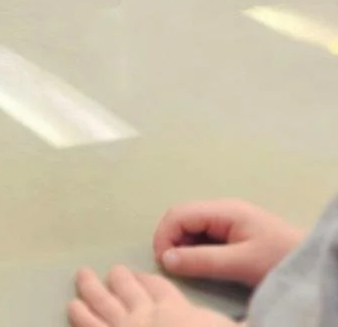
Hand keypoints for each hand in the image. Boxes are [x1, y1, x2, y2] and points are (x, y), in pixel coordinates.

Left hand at [68, 266, 234, 326]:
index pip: (158, 288)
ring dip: (90, 289)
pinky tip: (72, 307)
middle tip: (111, 270)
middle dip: (118, 278)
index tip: (141, 276)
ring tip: (82, 279)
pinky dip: (80, 315)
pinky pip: (89, 325)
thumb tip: (253, 320)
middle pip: (126, 288)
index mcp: (175, 309)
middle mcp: (144, 314)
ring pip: (100, 302)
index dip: (149, 281)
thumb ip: (241, 321)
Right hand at [152, 198, 303, 287]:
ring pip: (191, 227)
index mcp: (224, 210)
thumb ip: (203, 260)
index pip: (178, 214)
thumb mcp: (242, 262)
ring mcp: (229, 220)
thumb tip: (165, 259)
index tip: (165, 263)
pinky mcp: (234, 232)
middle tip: (175, 267)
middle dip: (171, 240)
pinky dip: (194, 248)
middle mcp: (223, 210)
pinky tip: (202, 263)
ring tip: (189, 267)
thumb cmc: (279, 259)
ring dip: (183, 245)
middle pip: (182, 218)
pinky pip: (203, 235)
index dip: (164, 236)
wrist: (311, 263)